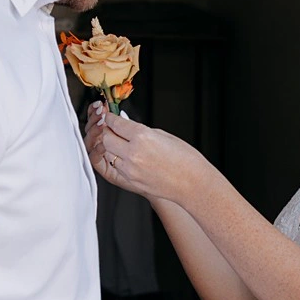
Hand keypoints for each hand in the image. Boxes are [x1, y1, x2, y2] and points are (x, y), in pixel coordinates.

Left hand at [85, 101, 210, 204]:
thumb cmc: (185, 159)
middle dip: (107, 131)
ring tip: (119, 142)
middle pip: (106, 138)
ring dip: (111, 146)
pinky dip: (117, 159)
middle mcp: (133, 153)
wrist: (193, 184)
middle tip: (112, 128)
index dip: (111, 117)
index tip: (110, 116)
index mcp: (143, 137)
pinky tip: (126, 156)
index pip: (116, 123)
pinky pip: (115, 166)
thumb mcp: (164, 136)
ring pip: (108, 153)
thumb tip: (126, 124)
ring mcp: (130, 169)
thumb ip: (141, 130)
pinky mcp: (130, 181)